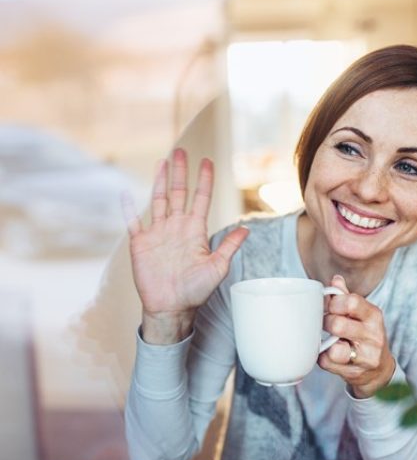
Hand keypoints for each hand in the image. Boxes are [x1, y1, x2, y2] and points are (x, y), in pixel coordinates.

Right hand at [122, 148, 248, 343]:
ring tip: (162, 162)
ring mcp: (158, 233)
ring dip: (160, 181)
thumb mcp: (217, 267)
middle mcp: (176, 227)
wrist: (172, 307)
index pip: (200, 199)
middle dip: (180, 172)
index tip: (208, 162)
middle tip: (181, 152)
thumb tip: (247, 229)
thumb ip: (229, 246)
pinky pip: (133, 222)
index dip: (204, 180)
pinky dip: (129, 208)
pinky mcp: (140, 244)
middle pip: (179, 193)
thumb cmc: (196, 290)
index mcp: (195, 230)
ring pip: (159, 200)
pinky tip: (126, 193)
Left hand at [318, 275, 395, 397]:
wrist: (379, 370)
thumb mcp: (361, 314)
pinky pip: (327, 362)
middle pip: (338, 325)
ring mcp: (365, 357)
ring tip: (329, 340)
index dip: (334, 302)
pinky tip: (329, 353)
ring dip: (325, 343)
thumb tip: (335, 279)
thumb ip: (346, 296)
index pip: (351, 302)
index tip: (330, 306)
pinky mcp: (354, 373)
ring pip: (334, 349)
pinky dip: (323, 356)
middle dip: (326, 323)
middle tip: (326, 324)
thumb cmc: (365, 335)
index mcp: (374, 316)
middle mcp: (373, 336)